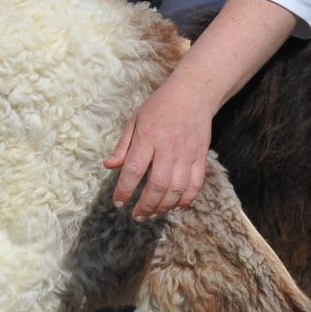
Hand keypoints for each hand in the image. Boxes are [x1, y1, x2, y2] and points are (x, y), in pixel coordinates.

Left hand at [104, 84, 214, 221]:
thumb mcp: (135, 120)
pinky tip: (176, 207)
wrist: (193, 94)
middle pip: (158, 185)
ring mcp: (187, 154)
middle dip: (145, 205)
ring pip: (177, 189)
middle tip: (136, 216)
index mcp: (148, 137)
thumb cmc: (159, 107)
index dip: (125, 190)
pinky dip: (186, 200)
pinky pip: (196, 185)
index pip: (134, 169)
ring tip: (152, 215)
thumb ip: (123, 146)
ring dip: (164, 207)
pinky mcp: (201, 157)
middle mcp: (169, 148)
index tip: (118, 203)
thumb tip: (109, 166)